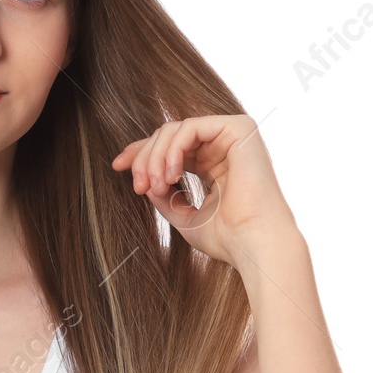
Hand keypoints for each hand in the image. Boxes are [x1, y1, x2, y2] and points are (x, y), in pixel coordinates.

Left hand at [110, 113, 294, 266]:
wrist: (254, 245)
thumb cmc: (227, 238)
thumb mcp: (183, 215)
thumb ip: (164, 194)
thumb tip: (143, 178)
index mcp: (214, 164)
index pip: (171, 147)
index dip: (142, 153)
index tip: (117, 166)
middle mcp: (224, 146)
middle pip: (169, 135)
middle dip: (145, 158)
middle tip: (137, 186)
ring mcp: (233, 135)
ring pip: (176, 129)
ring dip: (155, 157)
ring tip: (153, 186)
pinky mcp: (239, 128)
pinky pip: (190, 127)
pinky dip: (172, 150)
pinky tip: (170, 175)